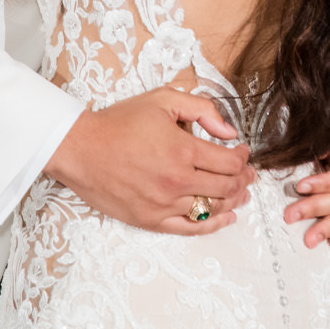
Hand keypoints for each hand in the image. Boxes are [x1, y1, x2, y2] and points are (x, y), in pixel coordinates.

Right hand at [44, 86, 252, 235]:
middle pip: (226, 187)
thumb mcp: (163, 100)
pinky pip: (190, 229)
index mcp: (183, 150)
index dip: (243, 158)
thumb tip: (229, 131)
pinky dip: (212, 225)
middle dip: (243, 180)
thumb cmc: (119, 122)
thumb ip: (202, 109)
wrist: (81, 148)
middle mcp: (177, 181)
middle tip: (248, 175)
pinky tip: (225, 218)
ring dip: (233, 202)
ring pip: (212, 209)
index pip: (229, 162)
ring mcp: (164, 204)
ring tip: (241, 194)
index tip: (243, 152)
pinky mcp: (150, 220)